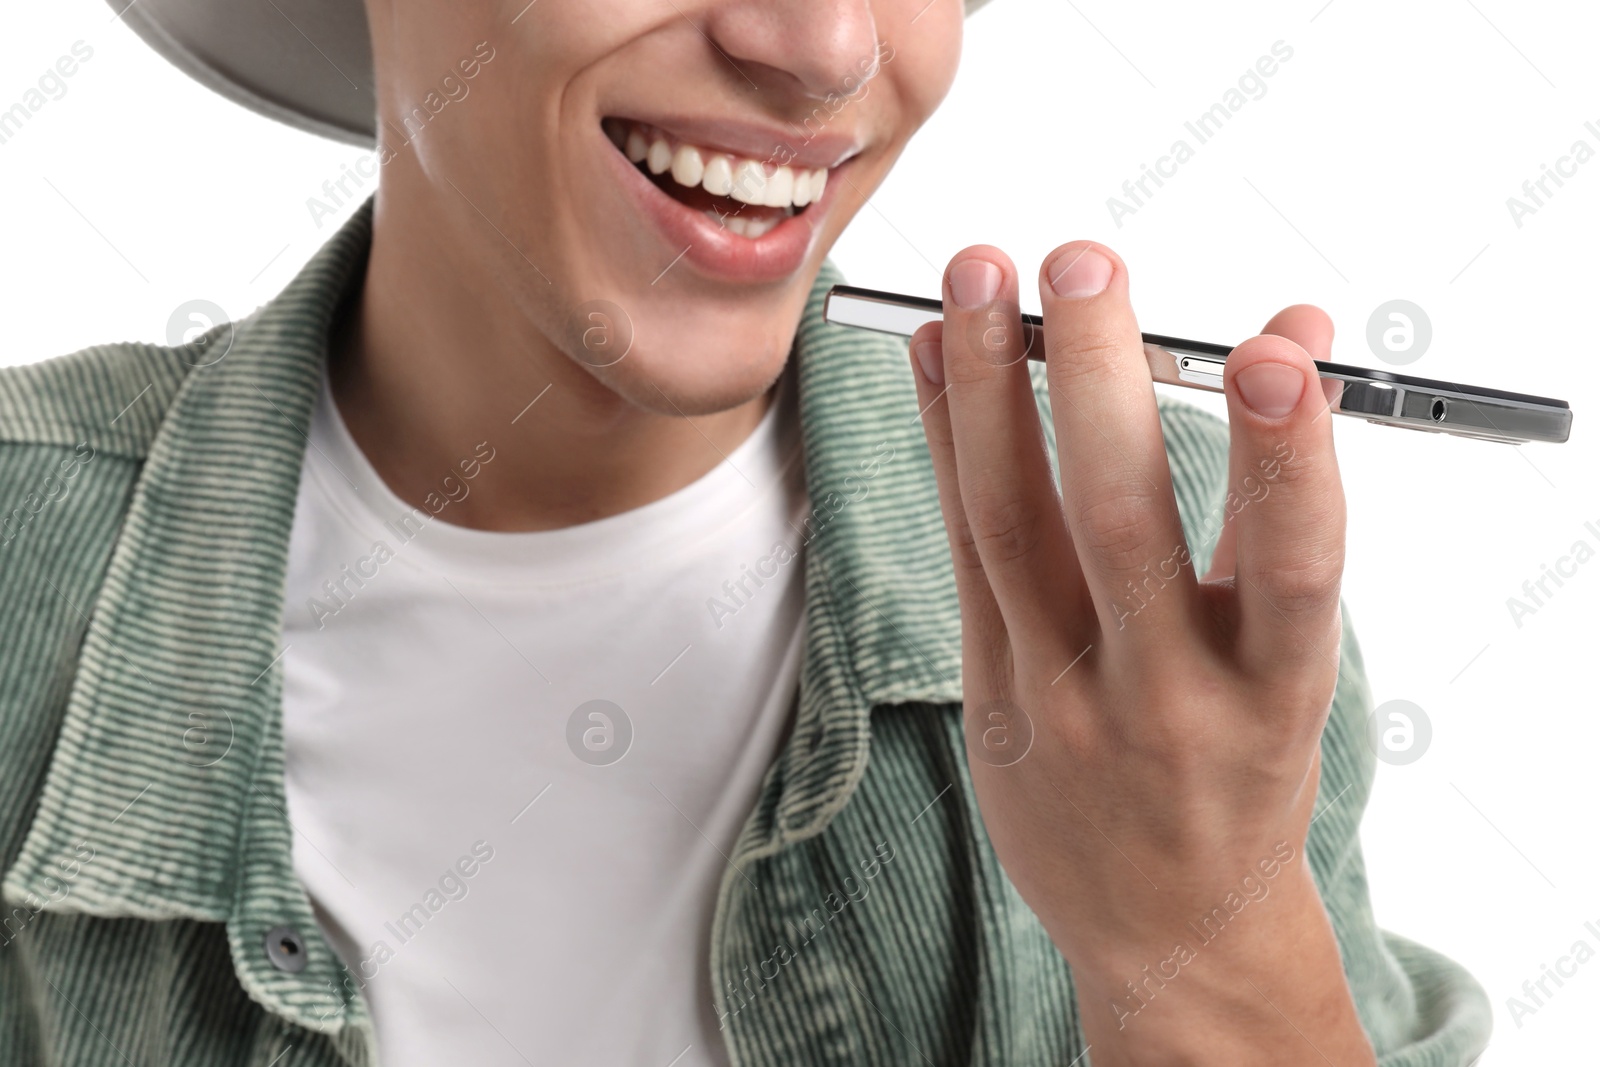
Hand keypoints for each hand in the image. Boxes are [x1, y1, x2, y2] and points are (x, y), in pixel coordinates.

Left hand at [907, 242, 1375, 1065]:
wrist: (1168, 926)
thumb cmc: (1243, 768)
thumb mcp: (1295, 658)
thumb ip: (1285, 498)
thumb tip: (1296, 335)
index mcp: (1275, 690)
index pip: (1291, 566)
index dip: (1285, 459)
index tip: (1269, 352)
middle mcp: (1166, 698)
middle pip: (1121, 526)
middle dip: (1095, 383)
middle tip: (1081, 262)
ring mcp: (1064, 701)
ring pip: (1012, 527)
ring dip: (986, 390)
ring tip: (975, 278)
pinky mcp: (991, 697)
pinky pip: (963, 551)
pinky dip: (946, 443)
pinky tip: (929, 359)